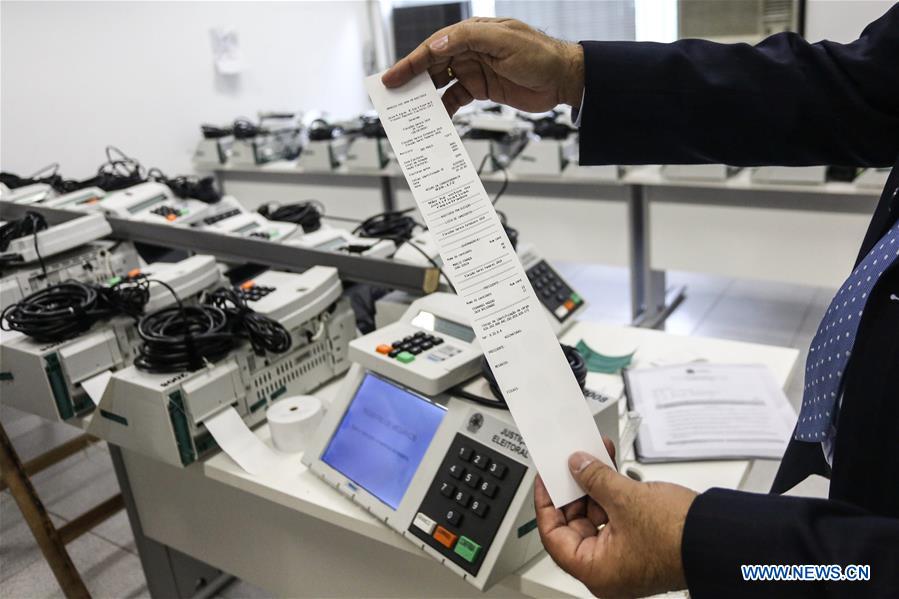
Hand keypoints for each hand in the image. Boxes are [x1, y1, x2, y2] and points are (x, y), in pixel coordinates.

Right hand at [381, 17, 583, 115]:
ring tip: (409, 111)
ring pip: (441, 83)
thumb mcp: (505, 41)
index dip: (410, 62)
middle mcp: (469, 50)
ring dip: (425, 96)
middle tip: (392, 97)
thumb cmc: (540, 55)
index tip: (392, 77)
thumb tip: (437, 45)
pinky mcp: (482, 88)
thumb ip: (469, 38)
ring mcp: (475, 70)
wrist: (564, 79)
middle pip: (431, 65)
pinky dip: (444, 108)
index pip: (433, 47)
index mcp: (472, 33)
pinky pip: (456, 98)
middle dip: (411, 81)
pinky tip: (435, 118)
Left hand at [534, 439, 697, 597]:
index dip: (546, 503)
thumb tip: (576, 466)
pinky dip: (612, 492)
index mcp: (596, 570)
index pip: (553, 536)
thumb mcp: (626, 498)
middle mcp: (608, 569)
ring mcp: (625, 556)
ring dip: (595, 486)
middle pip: (575, 524)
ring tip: (594, 456)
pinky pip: (616, 516)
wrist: (721, 538)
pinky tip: (611, 466)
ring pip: (597, 516)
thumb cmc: (679, 537)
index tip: (545, 479)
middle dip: (575, 489)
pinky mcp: (640, 543)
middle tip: (570, 462)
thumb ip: (594, 479)